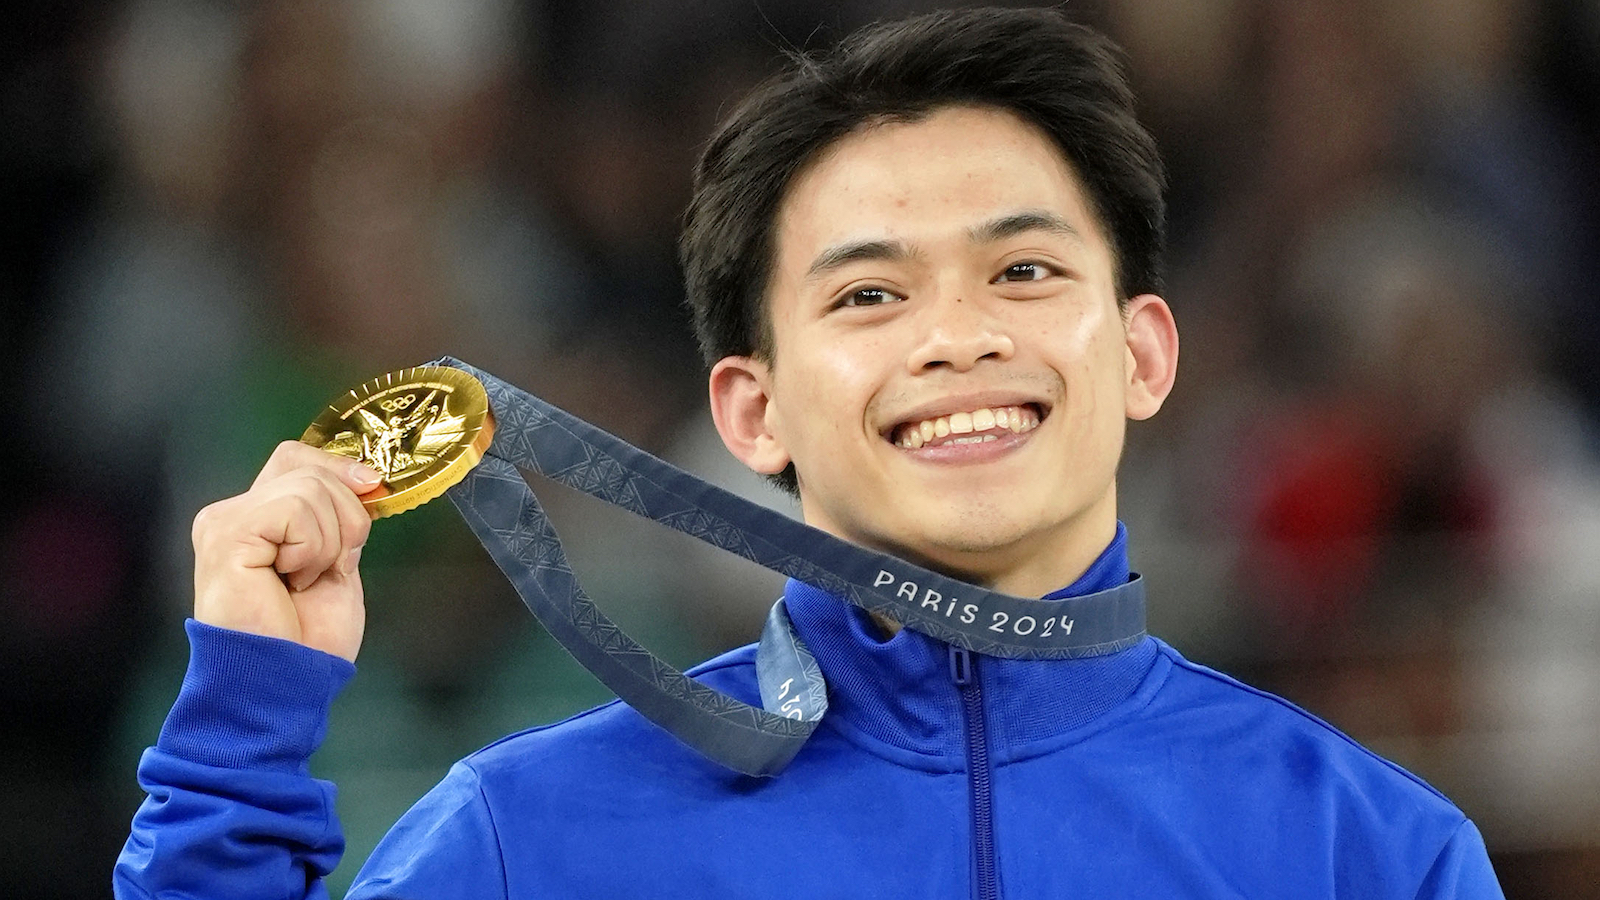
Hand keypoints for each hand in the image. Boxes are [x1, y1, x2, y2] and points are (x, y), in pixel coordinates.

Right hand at [191, 441, 382, 661]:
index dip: (337, 466)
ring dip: (329, 542)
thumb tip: (365, 477)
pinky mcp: (227, 534)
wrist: (285, 678)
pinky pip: (295, 511)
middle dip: (345, 517)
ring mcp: (225, 521)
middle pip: (308, 469)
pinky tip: (291, 581)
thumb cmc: (308, 636)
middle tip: (329, 568)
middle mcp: (232, 512)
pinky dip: (311, 549)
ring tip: (303, 581)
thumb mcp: (336, 561)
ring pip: (309, 489)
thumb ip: (339, 518)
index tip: (371, 486)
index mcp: (257, 517)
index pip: (296, 457)